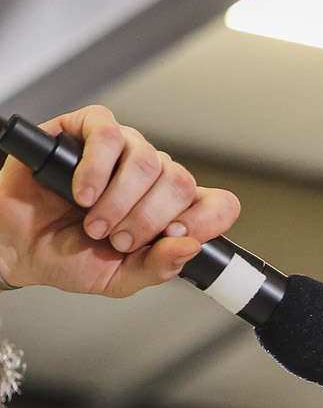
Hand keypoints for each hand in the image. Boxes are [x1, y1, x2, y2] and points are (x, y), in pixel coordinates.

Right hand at [0, 106, 239, 296]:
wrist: (20, 245)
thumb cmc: (70, 256)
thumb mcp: (121, 278)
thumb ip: (159, 268)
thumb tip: (189, 247)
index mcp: (168, 212)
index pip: (217, 203)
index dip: (207, 219)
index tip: (178, 237)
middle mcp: (151, 177)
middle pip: (180, 182)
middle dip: (148, 220)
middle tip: (117, 239)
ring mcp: (122, 150)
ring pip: (147, 160)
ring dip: (120, 200)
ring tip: (94, 222)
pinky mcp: (85, 129)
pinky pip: (107, 134)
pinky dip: (96, 170)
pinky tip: (82, 193)